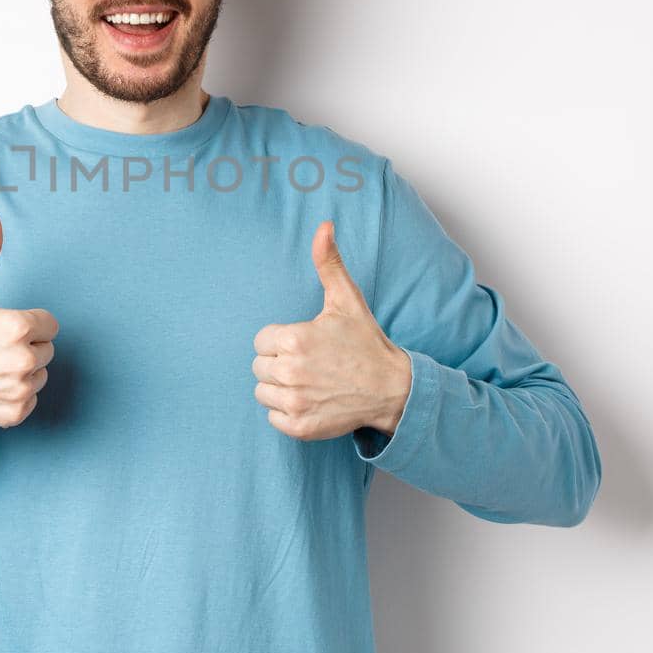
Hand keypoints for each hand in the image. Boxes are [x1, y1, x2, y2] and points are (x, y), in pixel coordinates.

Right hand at [0, 210, 57, 427]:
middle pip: (47, 349)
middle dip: (25, 345)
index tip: (0, 327)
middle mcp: (23, 360)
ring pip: (40, 374)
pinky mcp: (15, 413)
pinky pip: (31, 399)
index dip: (27, 322)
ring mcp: (19, 389)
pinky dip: (15, 394)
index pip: (50, 323)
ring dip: (22, 370)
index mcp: (17, 326)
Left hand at [253, 220, 412, 440]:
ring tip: (309, 381)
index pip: (261, 340)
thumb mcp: (346, 300)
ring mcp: (294, 403)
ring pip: (263, 392)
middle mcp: (290, 372)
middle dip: (279, 363)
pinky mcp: (300, 427)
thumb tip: (324, 226)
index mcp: (294, 339)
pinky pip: (272, 418)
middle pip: (259, 367)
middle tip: (310, 363)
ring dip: (280, 388)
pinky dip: (287, 412)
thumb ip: (328, 262)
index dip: (281, 340)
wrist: (392, 389)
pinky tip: (310, 400)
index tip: (306, 344)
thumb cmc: (365, 342)